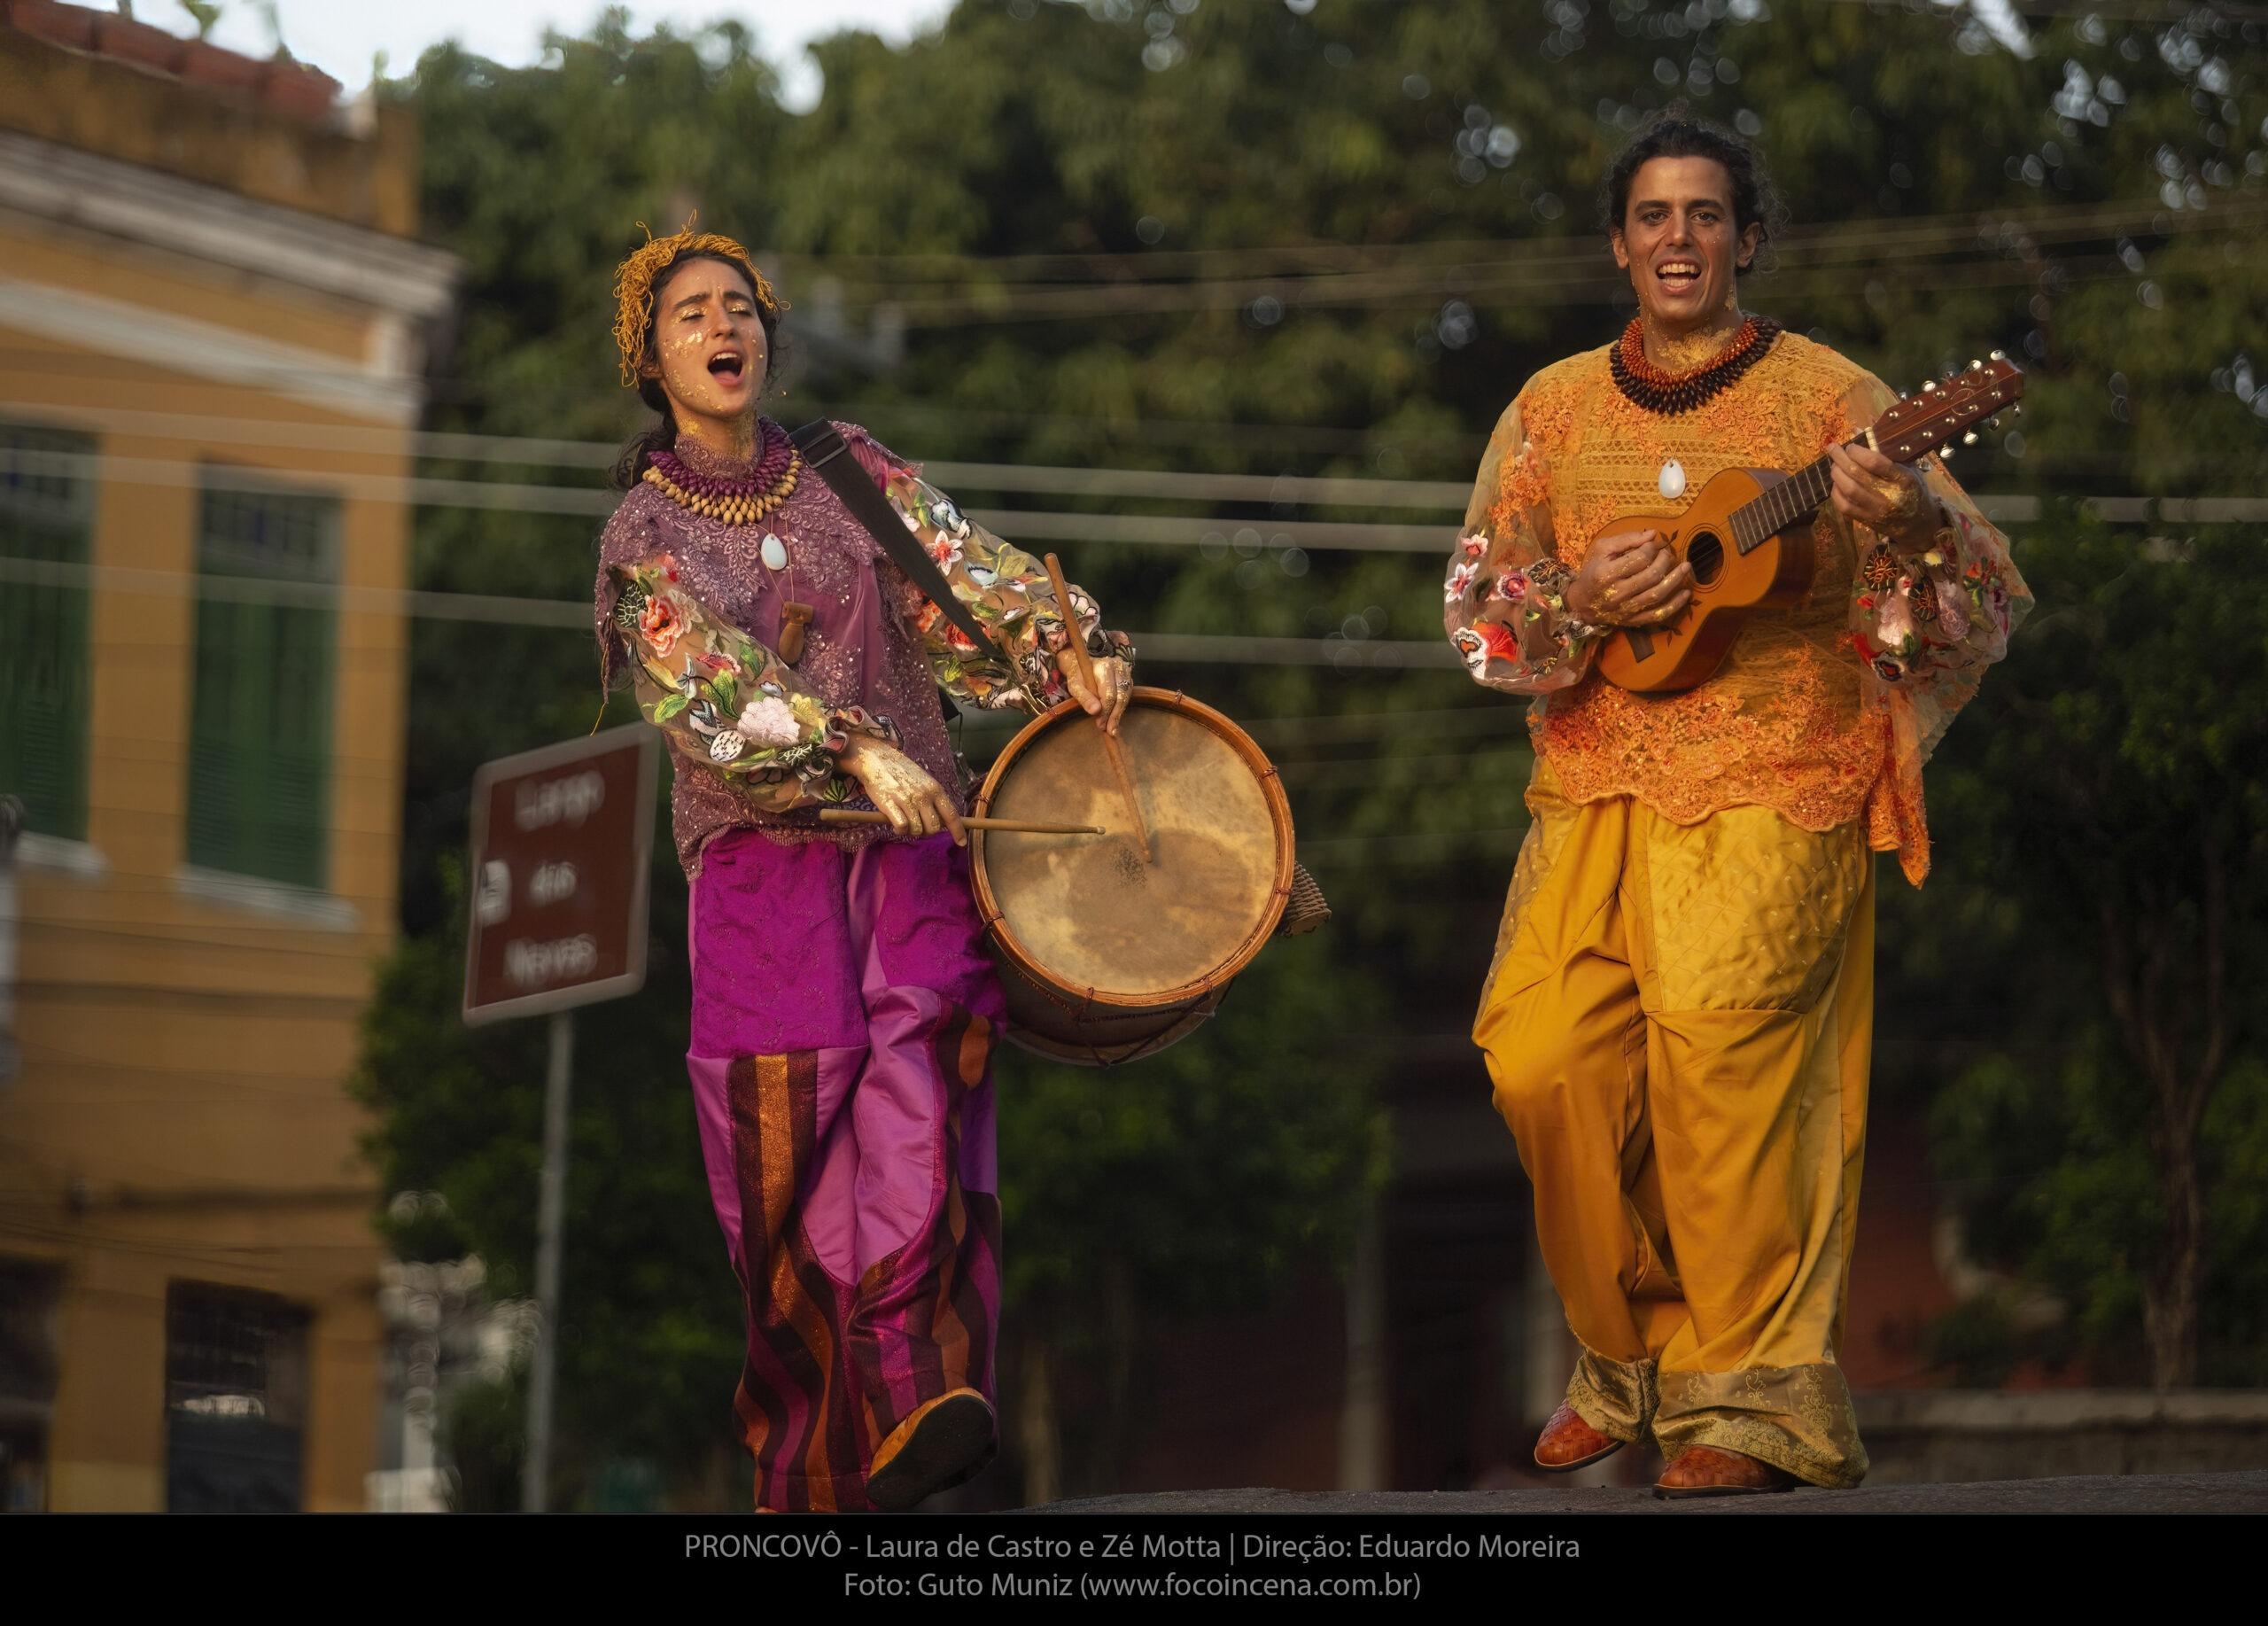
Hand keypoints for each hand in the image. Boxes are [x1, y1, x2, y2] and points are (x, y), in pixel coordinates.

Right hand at [838, 734, 965, 845]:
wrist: (877, 759)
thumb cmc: (902, 772)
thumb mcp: (925, 781)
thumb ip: (934, 799)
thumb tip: (943, 821)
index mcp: (935, 789)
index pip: (952, 815)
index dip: (958, 831)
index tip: (961, 843)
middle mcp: (924, 795)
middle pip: (934, 828)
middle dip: (926, 832)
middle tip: (917, 826)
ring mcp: (908, 800)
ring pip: (917, 830)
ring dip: (911, 831)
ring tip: (904, 822)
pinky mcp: (890, 804)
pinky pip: (902, 827)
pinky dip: (899, 830)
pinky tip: (895, 824)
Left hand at [1056, 648, 1132, 736]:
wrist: (1083, 665)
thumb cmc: (1078, 676)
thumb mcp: (1074, 686)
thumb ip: (1084, 697)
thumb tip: (1095, 711)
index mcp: (1104, 666)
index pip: (1109, 693)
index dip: (1106, 711)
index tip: (1101, 725)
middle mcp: (1117, 666)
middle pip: (1121, 695)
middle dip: (1115, 715)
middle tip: (1110, 730)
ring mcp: (1125, 671)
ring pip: (1126, 696)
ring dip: (1119, 713)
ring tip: (1112, 728)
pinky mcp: (1128, 677)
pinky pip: (1128, 695)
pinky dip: (1121, 708)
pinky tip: (1115, 718)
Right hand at [1568, 528, 1691, 626]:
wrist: (1581, 603)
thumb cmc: (1593, 571)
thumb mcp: (1602, 549)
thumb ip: (1626, 539)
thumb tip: (1653, 534)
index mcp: (1606, 574)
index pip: (1639, 559)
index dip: (1651, 549)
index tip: (1652, 545)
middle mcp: (1616, 594)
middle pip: (1651, 576)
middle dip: (1664, 561)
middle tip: (1667, 554)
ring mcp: (1625, 610)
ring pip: (1657, 595)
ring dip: (1676, 580)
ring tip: (1686, 567)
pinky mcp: (1633, 621)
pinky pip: (1658, 615)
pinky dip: (1675, 605)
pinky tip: (1686, 593)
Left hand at [1828, 442, 1926, 537]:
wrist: (1918, 523)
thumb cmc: (1912, 489)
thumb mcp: (1908, 467)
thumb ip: (1885, 450)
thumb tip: (1859, 429)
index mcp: (1903, 478)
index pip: (1875, 462)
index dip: (1857, 451)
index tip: (1851, 445)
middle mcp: (1889, 494)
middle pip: (1857, 474)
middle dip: (1840, 458)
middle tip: (1833, 449)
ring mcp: (1877, 509)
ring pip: (1849, 489)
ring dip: (1837, 474)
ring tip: (1834, 465)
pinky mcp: (1867, 521)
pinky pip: (1844, 506)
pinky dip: (1836, 493)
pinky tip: (1836, 483)